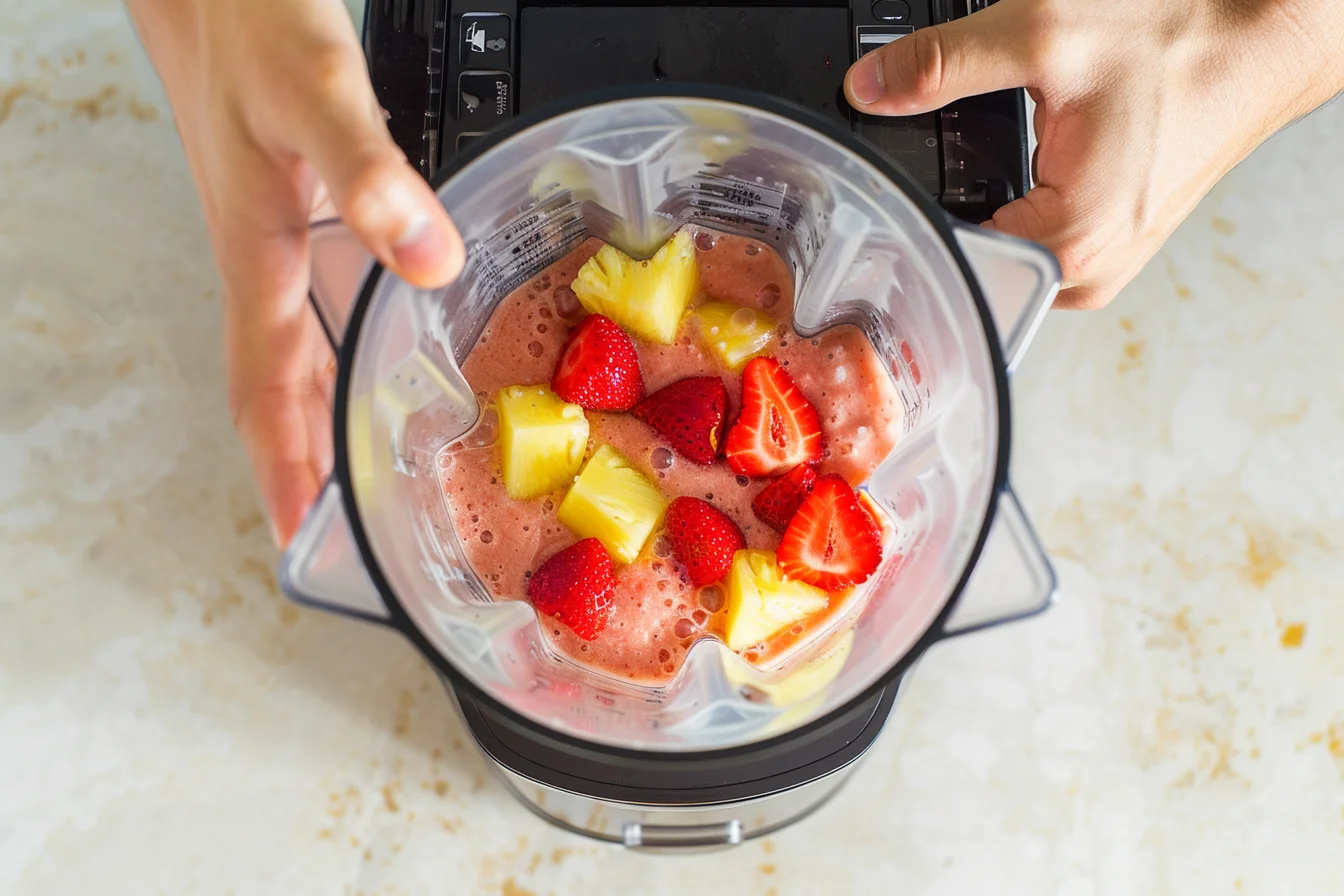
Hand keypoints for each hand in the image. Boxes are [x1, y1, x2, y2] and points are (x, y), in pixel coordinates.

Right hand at [128, 0, 464, 545]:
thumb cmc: (248, 26)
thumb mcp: (317, 96)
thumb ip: (372, 174)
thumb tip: (429, 258)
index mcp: (260, 255)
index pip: (266, 388)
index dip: (285, 466)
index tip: (303, 539)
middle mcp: (266, 261)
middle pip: (281, 387)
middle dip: (307, 462)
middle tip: (345, 529)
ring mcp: (279, 240)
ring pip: (297, 352)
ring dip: (321, 415)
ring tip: (362, 469)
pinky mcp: (298, 213)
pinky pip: (315, 307)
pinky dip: (339, 350)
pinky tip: (376, 351)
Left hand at [844, 0, 1343, 308]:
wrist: (1262, 40)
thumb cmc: (1185, 43)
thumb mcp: (1045, 35)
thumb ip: (943, 65)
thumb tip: (870, 88)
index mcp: (1070, 243)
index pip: (947, 262)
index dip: (905, 224)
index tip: (884, 197)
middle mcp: (1088, 273)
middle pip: (971, 267)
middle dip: (940, 220)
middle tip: (927, 171)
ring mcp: (1103, 266)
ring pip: (1003, 260)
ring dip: (978, 217)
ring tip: (975, 168)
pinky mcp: (1110, 247)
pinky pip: (1037, 246)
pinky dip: (1014, 212)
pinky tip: (1013, 174)